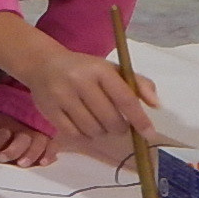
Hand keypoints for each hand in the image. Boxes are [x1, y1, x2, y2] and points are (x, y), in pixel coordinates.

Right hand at [0, 12, 158, 139]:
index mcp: (99, 69)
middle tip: (116, 124)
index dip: (139, 119)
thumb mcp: (111, 69)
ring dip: (101, 131)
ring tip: (98, 122)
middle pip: (110, 119)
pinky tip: (83, 125)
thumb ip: (137, 83)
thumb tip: (156, 105)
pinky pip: (74, 133)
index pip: (125, 98)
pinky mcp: (48, 109)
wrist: (42, 63)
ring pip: (93, 129)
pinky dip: (83, 134)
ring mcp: (62, 95)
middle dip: (118, 127)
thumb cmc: (84, 68)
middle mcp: (80, 81)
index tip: (149, 134)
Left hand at [0, 110, 59, 166]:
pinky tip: (44, 163)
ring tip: (22, 164)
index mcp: (6, 125)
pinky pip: (54, 145)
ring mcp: (38, 133)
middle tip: (2, 158)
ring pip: (39, 142)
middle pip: (22, 138)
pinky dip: (50, 154)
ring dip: (31, 153)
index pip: (0, 134)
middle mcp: (23, 129)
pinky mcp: (51, 138)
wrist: (19, 109)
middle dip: (12, 149)